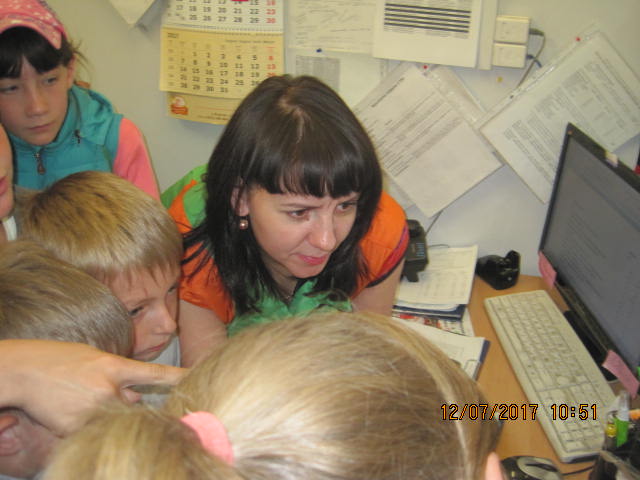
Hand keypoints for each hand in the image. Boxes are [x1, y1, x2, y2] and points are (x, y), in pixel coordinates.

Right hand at [0, 339, 185, 434]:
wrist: (23, 370)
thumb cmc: (60, 359)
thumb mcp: (95, 358)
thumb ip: (119, 377)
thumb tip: (137, 396)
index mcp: (114, 366)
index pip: (156, 373)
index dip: (180, 378)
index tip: (198, 380)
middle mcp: (108, 389)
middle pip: (135, 406)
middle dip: (125, 403)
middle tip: (98, 392)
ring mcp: (93, 409)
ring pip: (114, 418)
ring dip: (105, 412)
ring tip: (80, 396)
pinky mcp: (77, 427)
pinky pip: (93, 429)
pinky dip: (85, 423)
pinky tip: (68, 408)